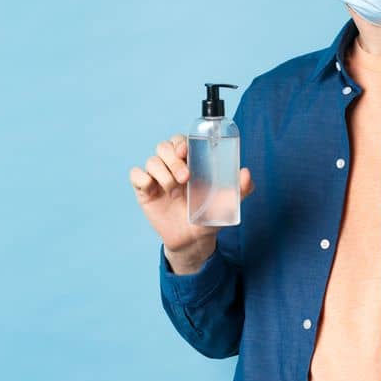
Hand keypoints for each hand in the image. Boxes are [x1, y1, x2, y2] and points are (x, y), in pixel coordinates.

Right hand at [129, 133, 252, 272]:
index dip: (181, 142)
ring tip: (175, 191)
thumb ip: (242, 188)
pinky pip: (135, 175)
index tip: (186, 152)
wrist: (193, 239)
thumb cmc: (211, 216)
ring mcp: (158, 178)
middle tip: (185, 177)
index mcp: (192, 163)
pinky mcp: (144, 191)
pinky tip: (153, 189)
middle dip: (173, 159)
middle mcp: (173, 167)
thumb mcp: (229, 202)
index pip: (181, 141)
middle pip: (164, 147)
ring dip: (162, 172)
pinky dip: (142, 178)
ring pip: (151, 160)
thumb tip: (245, 172)